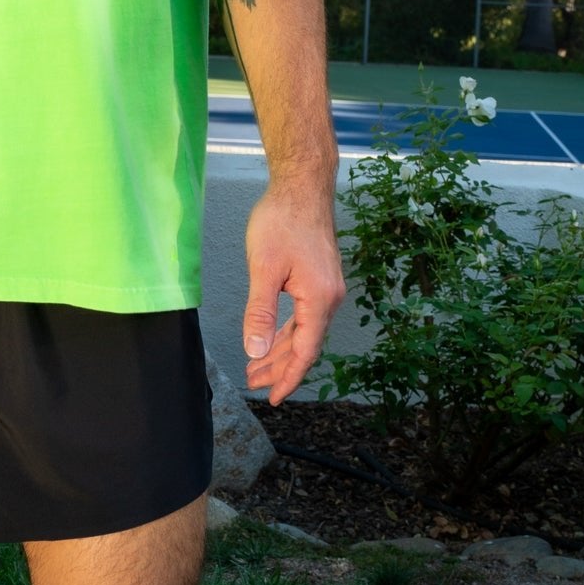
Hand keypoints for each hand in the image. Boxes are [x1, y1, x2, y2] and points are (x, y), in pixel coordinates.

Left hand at [241, 186, 345, 406]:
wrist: (302, 186)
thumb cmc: (282, 220)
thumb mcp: (263, 268)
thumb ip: (259, 312)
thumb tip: (256, 349)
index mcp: (319, 300)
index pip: (304, 352)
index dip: (288, 378)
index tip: (272, 398)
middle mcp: (330, 298)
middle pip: (305, 345)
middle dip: (278, 367)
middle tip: (253, 383)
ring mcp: (328, 288)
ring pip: (305, 331)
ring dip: (282, 350)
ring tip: (257, 367)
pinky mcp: (321, 278)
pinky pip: (305, 315)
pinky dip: (288, 331)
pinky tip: (273, 338)